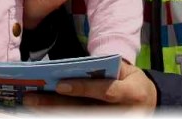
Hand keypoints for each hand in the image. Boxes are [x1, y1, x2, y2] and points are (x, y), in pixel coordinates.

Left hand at [23, 62, 155, 110]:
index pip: (105, 91)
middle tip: (32, 98)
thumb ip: (106, 68)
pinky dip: (61, 115)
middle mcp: (124, 113)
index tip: (60, 84)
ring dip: (54, 113)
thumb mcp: (128, 71)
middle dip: (56, 105)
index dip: (83, 88)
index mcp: (133, 93)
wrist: (150, 104)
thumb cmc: (133, 83)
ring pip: (80, 118)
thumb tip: (73, 68)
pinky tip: (45, 112)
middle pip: (85, 111)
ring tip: (32, 106)